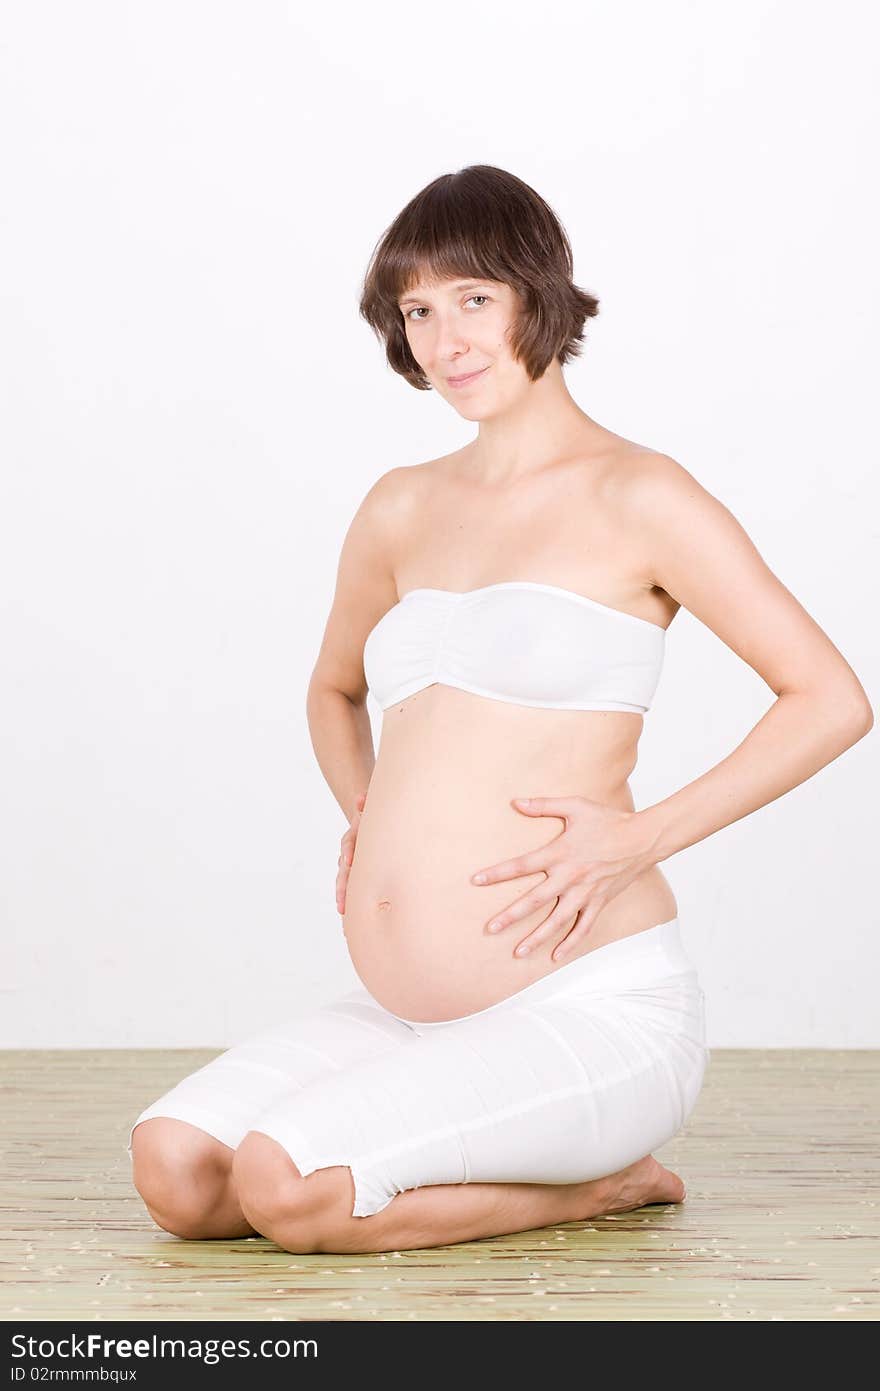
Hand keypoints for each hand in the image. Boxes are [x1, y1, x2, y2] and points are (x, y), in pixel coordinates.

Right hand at [336, 790, 366, 915]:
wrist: (370, 817)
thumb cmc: (375, 814)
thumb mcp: (373, 806)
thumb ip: (366, 803)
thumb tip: (361, 799)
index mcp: (356, 834)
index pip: (349, 843)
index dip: (348, 851)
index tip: (349, 861)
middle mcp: (350, 849)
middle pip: (343, 868)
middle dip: (342, 885)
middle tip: (342, 902)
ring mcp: (352, 860)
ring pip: (344, 878)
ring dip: (343, 893)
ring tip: (342, 909)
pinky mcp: (357, 869)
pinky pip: (352, 884)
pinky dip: (349, 897)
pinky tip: (349, 913)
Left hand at [470, 795, 660, 961]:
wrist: (643, 839)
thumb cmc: (608, 820)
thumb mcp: (576, 806)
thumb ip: (544, 805)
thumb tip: (515, 802)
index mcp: (560, 853)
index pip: (522, 865)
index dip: (498, 873)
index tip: (476, 881)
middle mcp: (570, 877)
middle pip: (535, 900)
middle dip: (510, 915)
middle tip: (490, 928)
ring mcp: (585, 893)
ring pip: (556, 920)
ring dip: (536, 937)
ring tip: (517, 951)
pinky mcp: (599, 902)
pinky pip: (583, 927)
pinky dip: (570, 943)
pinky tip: (556, 956)